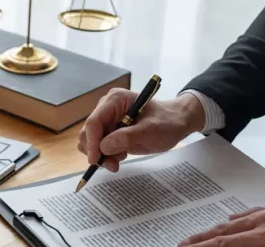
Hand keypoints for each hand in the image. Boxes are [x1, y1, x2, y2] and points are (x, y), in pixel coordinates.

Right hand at [77, 88, 205, 171]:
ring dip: (101, 155)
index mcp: (115, 100)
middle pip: (88, 132)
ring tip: (119, 161)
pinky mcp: (109, 132)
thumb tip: (103, 147)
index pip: (95, 121)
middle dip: (96, 151)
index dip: (92, 141)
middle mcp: (106, 108)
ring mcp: (107, 120)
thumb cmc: (167, 122)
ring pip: (90, 142)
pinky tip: (121, 157)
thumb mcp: (150, 130)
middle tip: (112, 165)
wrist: (176, 123)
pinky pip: (98, 147)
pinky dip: (105, 156)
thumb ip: (127, 137)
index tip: (95, 160)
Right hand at [178, 207, 264, 246]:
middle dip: (199, 239)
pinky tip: (227, 222)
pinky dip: (235, 220)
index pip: (225, 243)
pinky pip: (251, 214)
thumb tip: (229, 246)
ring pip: (235, 221)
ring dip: (212, 230)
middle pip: (224, 230)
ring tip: (195, 238)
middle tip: (181, 244)